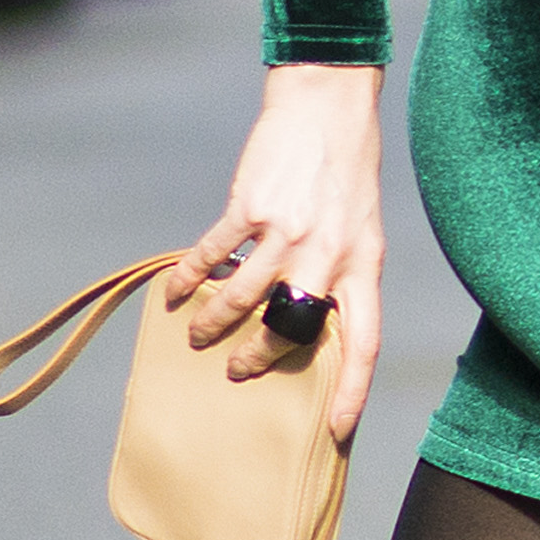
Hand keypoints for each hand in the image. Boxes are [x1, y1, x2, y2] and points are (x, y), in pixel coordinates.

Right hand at [186, 61, 388, 430]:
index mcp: (363, 266)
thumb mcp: (363, 233)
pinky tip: (174, 292)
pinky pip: (212, 253)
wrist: (329, 108)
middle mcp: (328, 254)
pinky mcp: (250, 206)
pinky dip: (188, 276)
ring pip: (242, 297)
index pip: (364, 343)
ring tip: (197, 335)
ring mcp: (287, 230)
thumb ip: (342, 277)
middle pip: (291, 328)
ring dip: (213, 322)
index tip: (337, 431)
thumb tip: (309, 326)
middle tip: (238, 373)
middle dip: (260, 359)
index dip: (352, 391)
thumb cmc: (348, 176)